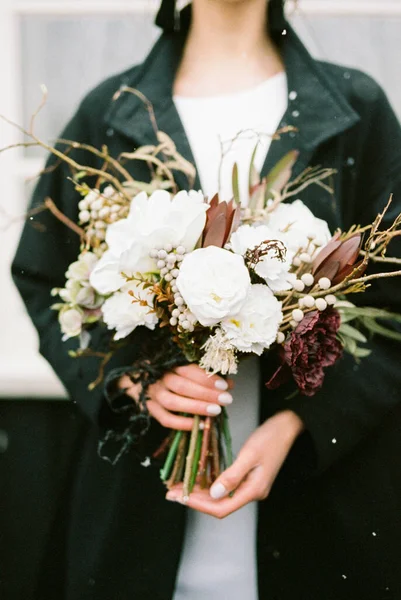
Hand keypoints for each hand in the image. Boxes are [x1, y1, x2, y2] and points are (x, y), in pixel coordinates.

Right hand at [118, 364, 233, 430]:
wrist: (139, 380)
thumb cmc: (172, 374)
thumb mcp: (188, 370)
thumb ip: (208, 376)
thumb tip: (229, 384)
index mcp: (170, 364)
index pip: (188, 369)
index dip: (207, 378)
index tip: (224, 385)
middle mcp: (160, 378)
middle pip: (182, 386)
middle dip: (206, 393)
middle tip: (225, 399)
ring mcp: (153, 394)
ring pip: (172, 402)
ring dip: (195, 407)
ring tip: (215, 411)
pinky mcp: (149, 409)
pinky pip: (165, 419)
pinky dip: (183, 424)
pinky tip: (200, 425)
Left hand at [166, 410, 303, 517]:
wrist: (287, 426)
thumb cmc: (271, 437)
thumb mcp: (250, 454)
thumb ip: (232, 475)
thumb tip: (213, 494)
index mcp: (253, 490)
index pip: (220, 508)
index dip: (198, 505)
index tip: (179, 497)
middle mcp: (251, 492)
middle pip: (218, 505)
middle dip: (194, 500)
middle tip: (171, 492)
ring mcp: (250, 486)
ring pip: (219, 497)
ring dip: (199, 493)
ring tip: (179, 487)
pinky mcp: (247, 478)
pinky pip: (224, 487)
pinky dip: (208, 484)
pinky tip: (196, 479)